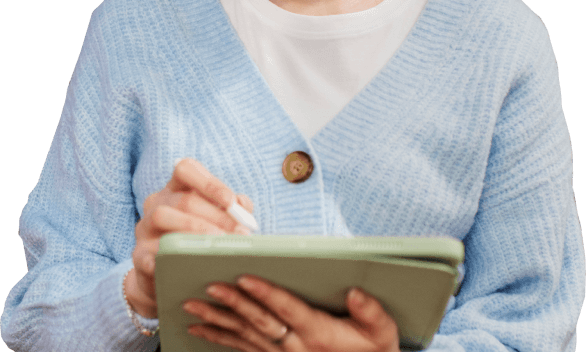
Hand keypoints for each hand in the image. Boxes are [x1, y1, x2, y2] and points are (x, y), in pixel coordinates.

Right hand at [127, 158, 253, 317]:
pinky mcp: (137, 256)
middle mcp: (157, 202)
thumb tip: (243, 205)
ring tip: (219, 247)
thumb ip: (232, 209)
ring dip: (195, 231)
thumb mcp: (216, 219)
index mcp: (176, 188)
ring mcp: (144, 228)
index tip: (231, 202)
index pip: (185, 169)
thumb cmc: (198, 240)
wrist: (167, 274)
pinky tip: (186, 264)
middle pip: (183, 199)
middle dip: (216, 216)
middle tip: (239, 234)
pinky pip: (147, 252)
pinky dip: (166, 256)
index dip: (209, 183)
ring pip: (162, 216)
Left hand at [183, 275, 400, 351]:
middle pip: (258, 321)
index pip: (287, 309)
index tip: (245, 277)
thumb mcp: (383, 335)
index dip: (266, 293)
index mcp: (318, 333)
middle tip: (209, 287)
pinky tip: (200, 329)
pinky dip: (219, 338)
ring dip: (217, 320)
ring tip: (192, 307)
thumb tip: (356, 290)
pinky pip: (242, 349)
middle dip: (232, 303)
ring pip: (243, 336)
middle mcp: (295, 346)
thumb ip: (372, 312)